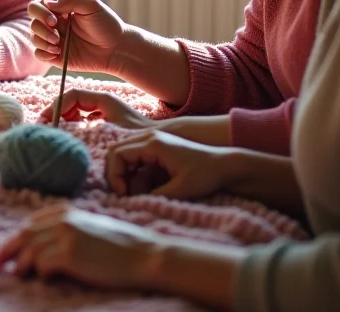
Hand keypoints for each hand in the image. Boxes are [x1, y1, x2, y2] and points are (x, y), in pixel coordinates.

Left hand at [0, 205, 161, 289]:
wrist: (144, 255)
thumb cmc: (122, 247)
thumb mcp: (92, 228)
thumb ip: (70, 230)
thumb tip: (46, 246)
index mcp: (68, 211)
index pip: (33, 222)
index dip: (18, 236)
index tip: (8, 248)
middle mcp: (63, 220)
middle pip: (25, 234)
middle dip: (9, 248)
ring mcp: (65, 235)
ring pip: (30, 249)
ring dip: (21, 263)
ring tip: (16, 274)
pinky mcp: (69, 254)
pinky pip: (42, 263)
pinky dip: (37, 271)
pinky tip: (40, 278)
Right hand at [29, 0, 131, 73]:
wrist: (116, 49)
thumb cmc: (106, 25)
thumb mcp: (91, 6)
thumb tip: (48, 3)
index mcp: (60, 9)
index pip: (38, 6)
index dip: (41, 12)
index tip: (54, 20)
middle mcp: (54, 24)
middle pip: (33, 22)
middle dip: (41, 29)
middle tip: (57, 36)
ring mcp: (54, 40)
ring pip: (34, 38)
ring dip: (42, 41)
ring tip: (58, 45)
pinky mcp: (56, 56)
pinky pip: (39, 54)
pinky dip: (43, 53)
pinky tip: (57, 53)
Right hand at [40, 89, 153, 129]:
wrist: (158, 141)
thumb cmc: (137, 136)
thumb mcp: (107, 131)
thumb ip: (82, 129)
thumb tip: (59, 130)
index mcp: (103, 99)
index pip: (72, 94)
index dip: (57, 105)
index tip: (47, 120)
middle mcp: (102, 102)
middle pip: (72, 101)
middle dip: (57, 113)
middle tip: (46, 128)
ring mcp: (104, 111)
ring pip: (76, 111)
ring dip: (65, 121)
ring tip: (57, 134)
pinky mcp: (106, 122)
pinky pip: (83, 120)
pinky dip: (74, 127)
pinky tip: (72, 139)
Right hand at [106, 130, 231, 198]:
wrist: (225, 166)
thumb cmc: (205, 175)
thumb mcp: (179, 189)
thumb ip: (153, 195)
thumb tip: (132, 201)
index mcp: (153, 144)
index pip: (118, 153)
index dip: (115, 175)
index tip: (123, 194)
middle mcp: (150, 139)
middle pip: (116, 152)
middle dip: (116, 175)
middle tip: (124, 195)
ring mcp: (153, 144)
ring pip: (126, 157)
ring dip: (126, 177)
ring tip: (138, 195)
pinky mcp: (158, 152)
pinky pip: (137, 162)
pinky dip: (136, 177)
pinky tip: (147, 190)